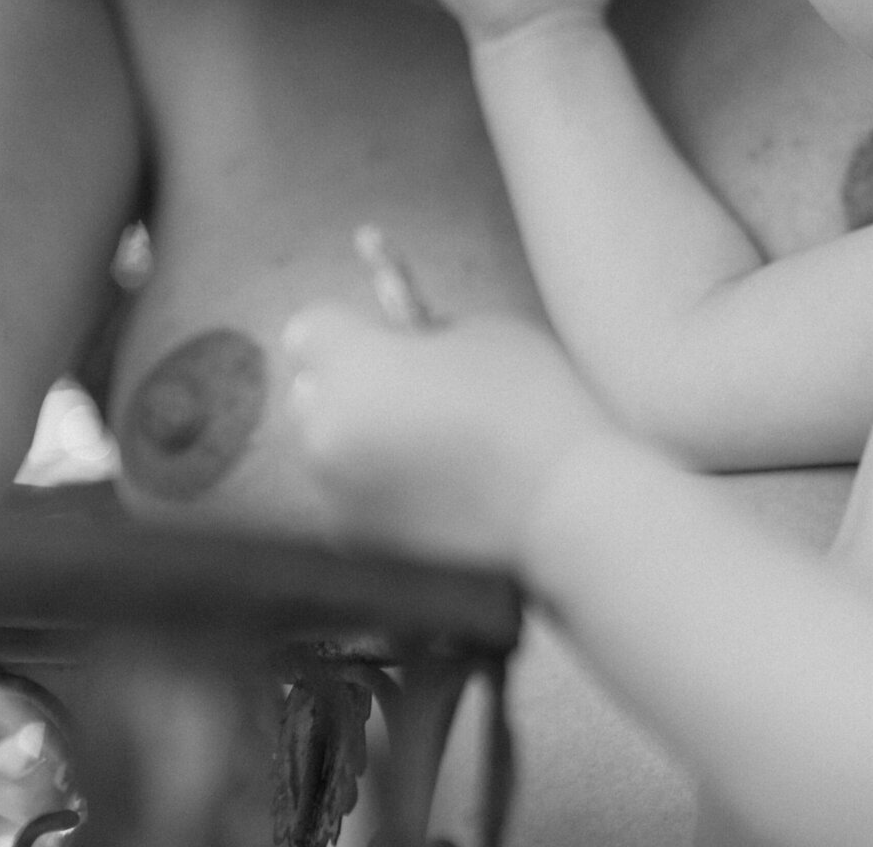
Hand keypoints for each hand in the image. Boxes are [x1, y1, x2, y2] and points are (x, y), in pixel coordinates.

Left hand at [281, 307, 611, 570]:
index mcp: (353, 367)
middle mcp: (326, 432)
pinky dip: (375, 490)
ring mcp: (336, 495)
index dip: (346, 329)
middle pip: (309, 392)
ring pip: (326, 449)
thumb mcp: (481, 332)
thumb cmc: (531, 405)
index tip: (380, 337)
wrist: (564, 510)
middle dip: (346, 383)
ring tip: (426, 443)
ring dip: (358, 438)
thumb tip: (398, 339)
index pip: (308, 329)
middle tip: (408, 388)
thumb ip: (424, 330)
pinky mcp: (358, 544)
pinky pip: (348, 499)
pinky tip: (432, 489)